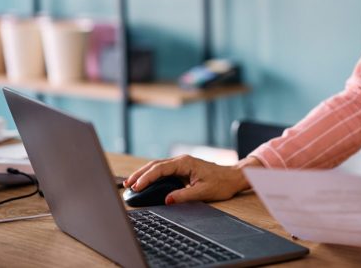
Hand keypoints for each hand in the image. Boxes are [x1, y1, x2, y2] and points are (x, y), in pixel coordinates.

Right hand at [123, 155, 261, 204]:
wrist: (233, 177)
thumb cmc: (221, 183)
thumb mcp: (203, 192)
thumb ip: (184, 196)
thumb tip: (167, 200)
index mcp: (185, 163)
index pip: (160, 169)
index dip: (146, 178)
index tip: (136, 186)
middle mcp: (181, 161)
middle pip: (155, 165)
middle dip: (139, 174)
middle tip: (126, 185)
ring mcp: (181, 164)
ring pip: (157, 166)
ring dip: (144, 174)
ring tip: (130, 184)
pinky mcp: (181, 169)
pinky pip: (163, 170)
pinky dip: (151, 175)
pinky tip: (144, 182)